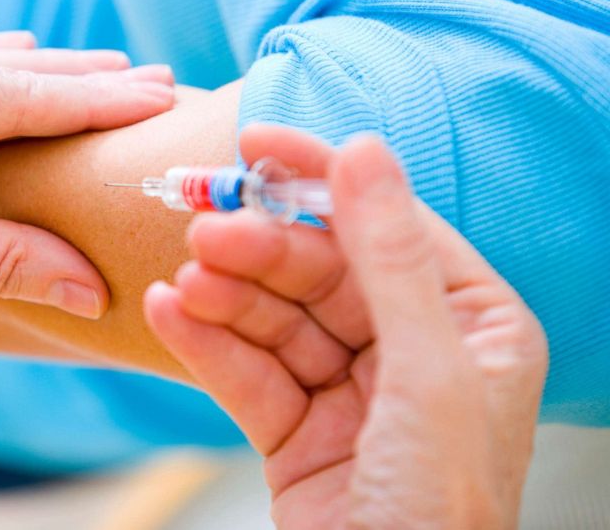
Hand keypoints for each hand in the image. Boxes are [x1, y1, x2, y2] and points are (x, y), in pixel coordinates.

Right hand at [144, 126, 547, 527]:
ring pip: (275, 320)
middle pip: (318, 273)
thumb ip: (390, 262)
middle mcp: (408, 349)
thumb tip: (364, 153)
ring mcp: (347, 390)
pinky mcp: (294, 429)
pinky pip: (246, 372)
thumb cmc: (441, 511)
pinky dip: (206, 344)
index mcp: (469, 324)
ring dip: (225, 296)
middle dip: (259, 251)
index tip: (255, 144)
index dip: (319, 180)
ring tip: (183, 280)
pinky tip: (170, 314)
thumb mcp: (426, 374)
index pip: (385, 227)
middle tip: (202, 229)